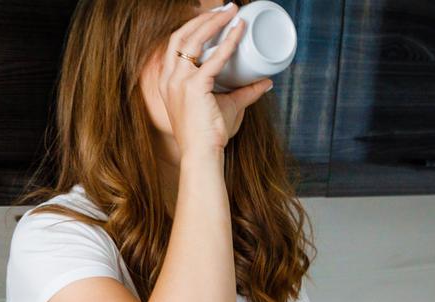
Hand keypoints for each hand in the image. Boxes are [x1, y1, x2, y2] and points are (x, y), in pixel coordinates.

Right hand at [160, 7, 273, 154]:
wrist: (202, 154)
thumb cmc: (208, 134)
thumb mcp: (226, 107)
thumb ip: (245, 93)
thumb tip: (266, 83)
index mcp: (168, 82)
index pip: (176, 45)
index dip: (192, 26)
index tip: (211, 16)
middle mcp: (169, 79)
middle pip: (181, 36)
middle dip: (203, 18)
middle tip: (226, 8)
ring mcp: (179, 82)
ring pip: (193, 40)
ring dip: (213, 21)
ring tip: (232, 11)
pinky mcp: (194, 87)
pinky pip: (213, 58)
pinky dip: (228, 42)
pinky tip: (239, 31)